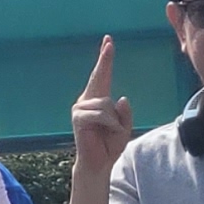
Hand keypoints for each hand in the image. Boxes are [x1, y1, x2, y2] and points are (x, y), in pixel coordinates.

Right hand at [70, 36, 133, 176]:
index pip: (102, 75)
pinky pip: (101, 114)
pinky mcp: (78, 117)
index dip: (105, 58)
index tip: (108, 41)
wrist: (98, 163)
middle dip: (105, 59)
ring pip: (106, 103)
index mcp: (99, 100)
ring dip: (114, 120)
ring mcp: (80, 107)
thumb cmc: (110, 145)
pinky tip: (105, 132)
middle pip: (100, 76)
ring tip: (110, 131)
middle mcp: (87, 100)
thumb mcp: (125, 128)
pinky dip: (110, 124)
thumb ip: (125, 113)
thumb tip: (121, 98)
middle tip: (109, 40)